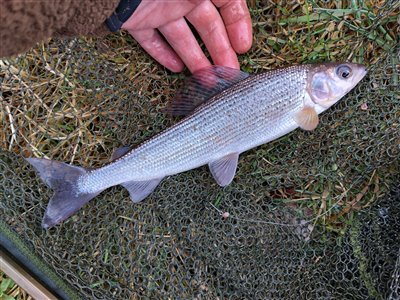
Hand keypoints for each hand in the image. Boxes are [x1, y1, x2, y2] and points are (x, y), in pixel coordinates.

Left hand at [122, 0, 251, 72]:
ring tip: (206, 80)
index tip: (243, 48)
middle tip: (229, 73)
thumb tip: (236, 4)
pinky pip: (151, 39)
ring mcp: (158, 9)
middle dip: (220, 50)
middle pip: (207, 25)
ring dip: (195, 59)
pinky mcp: (136, 21)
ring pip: (181, 37)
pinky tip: (175, 69)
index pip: (227, 4)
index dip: (238, 24)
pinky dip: (162, 54)